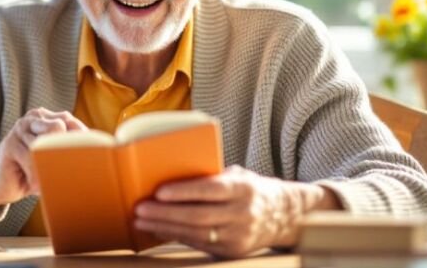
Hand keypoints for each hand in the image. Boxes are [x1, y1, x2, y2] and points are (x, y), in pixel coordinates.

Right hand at [0, 108, 86, 217]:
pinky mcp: (9, 144)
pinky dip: (36, 176)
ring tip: (46, 181)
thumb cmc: (33, 170)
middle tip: (65, 170)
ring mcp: (19, 129)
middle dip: (64, 151)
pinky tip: (35, 185)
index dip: (80, 142)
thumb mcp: (53, 157)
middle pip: (59, 127)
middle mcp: (32, 118)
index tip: (85, 161)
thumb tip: (99, 153)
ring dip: (49, 169)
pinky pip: (32, 159)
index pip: (71, 123)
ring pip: (45, 145)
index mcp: (46, 117)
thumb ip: (69, 149)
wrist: (1, 184)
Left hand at [133, 165, 341, 257]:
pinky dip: (175, 237)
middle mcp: (243, 213)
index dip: (185, 191)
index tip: (160, 191)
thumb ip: (211, 177)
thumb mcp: (237, 177)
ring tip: (141, 220)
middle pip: (199, 216)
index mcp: (244, 188)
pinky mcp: (233, 251)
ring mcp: (239, 236)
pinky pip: (199, 245)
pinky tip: (157, 230)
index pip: (212, 189)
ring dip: (165, 227)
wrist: (285, 216)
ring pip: (196, 234)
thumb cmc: (249, 189)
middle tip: (141, 208)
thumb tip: (171, 175)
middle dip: (166, 213)